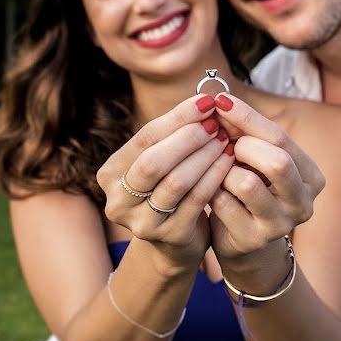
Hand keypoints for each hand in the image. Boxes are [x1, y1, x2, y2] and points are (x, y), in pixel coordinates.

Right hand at [96, 94, 234, 270]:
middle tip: (216, 123)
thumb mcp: (164, 160)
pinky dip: (215, 177)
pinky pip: (196, 200)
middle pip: (153, 162)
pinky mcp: (169, 237)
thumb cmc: (170, 188)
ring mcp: (141, 222)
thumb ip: (175, 133)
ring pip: (176, 182)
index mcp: (110, 174)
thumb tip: (205, 99)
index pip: (144, 138)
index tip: (207, 102)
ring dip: (205, 156)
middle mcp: (118, 201)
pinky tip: (230, 161)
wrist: (177, 241)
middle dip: (188, 139)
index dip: (177, 117)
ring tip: (226, 139)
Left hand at [207, 94, 325, 262]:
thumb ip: (244, 132)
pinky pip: (224, 203)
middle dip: (243, 146)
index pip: (280, 138)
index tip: (220, 100)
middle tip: (224, 143)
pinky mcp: (252, 240)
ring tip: (218, 170)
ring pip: (247, 183)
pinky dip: (212, 191)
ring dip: (224, 170)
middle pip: (277, 161)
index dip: (247, 117)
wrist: (241, 240)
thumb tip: (220, 102)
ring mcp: (280, 225)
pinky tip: (210, 190)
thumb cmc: (248, 187)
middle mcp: (303, 202)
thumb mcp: (253, 158)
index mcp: (311, 176)